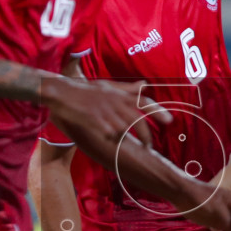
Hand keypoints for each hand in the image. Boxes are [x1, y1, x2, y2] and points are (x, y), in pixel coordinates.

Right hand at [44, 77, 168, 149]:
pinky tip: (106, 135)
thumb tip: (145, 84)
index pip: (143, 101)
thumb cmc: (85, 90)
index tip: (169, 121)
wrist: (61, 92)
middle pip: (137, 120)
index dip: (157, 111)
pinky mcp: (95, 121)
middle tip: (150, 146)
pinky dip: (110, 136)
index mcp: (119, 94)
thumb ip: (128, 89)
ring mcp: (105, 112)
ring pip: (123, 129)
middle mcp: (115, 102)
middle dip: (146, 135)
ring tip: (128, 142)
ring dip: (125, 137)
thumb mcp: (108, 87)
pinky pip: (109, 133)